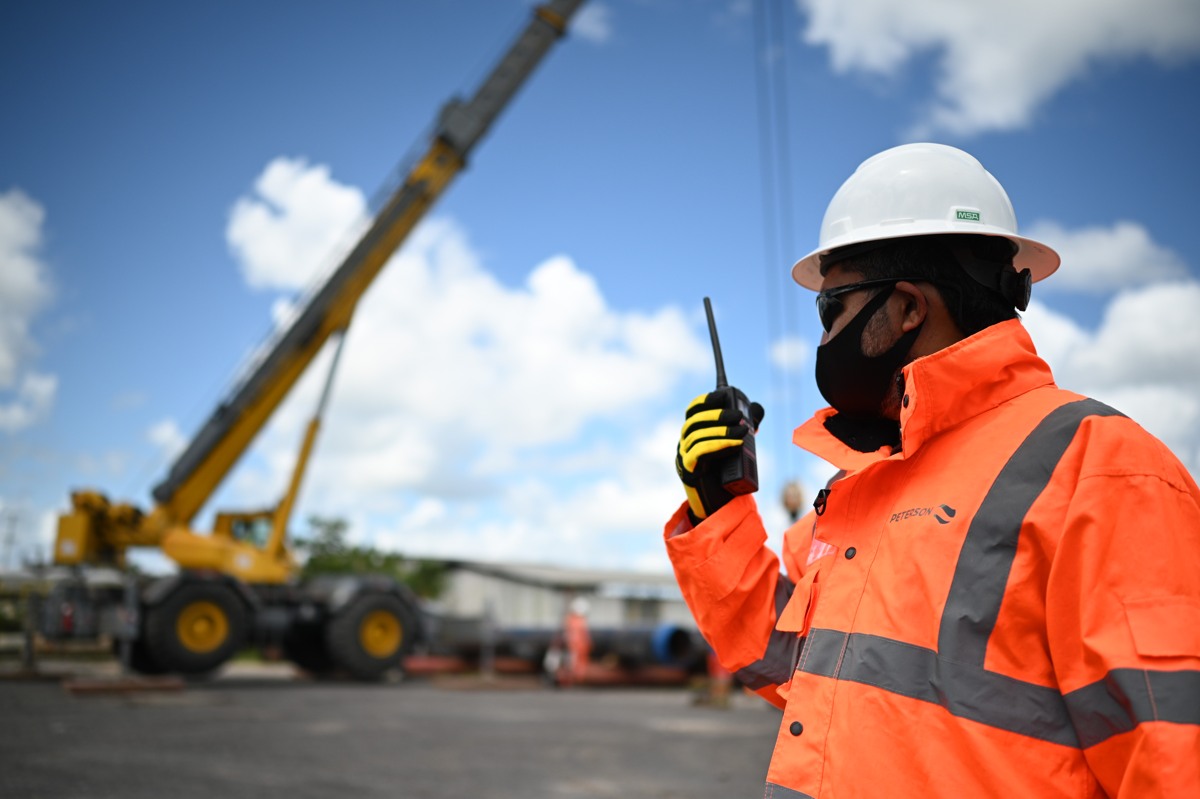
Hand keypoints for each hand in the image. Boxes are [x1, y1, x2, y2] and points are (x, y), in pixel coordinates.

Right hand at [675, 391, 763, 521]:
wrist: (720, 504)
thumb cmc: (727, 473)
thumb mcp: (738, 445)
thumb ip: (745, 426)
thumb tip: (757, 408)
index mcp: (694, 433)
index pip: (693, 410)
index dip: (706, 400)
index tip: (723, 395)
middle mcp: (685, 442)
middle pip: (694, 421)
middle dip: (718, 416)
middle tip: (740, 417)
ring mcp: (684, 456)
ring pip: (697, 436)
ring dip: (722, 431)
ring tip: (743, 432)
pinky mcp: (688, 470)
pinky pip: (699, 452)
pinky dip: (718, 445)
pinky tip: (734, 444)